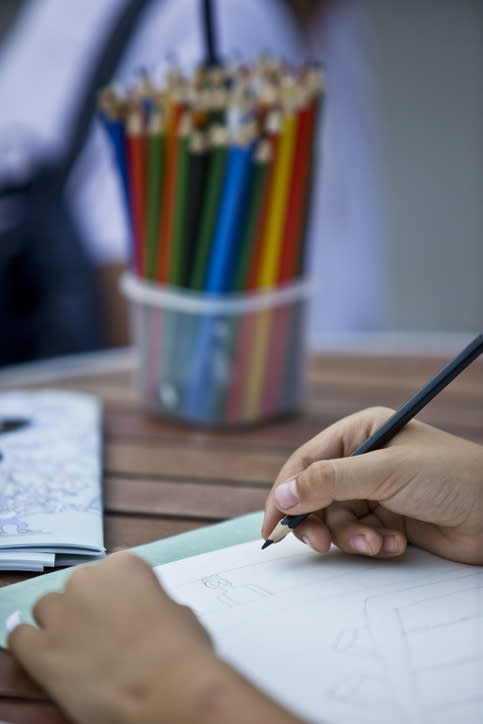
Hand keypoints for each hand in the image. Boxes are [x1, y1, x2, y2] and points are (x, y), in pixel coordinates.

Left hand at [8, 552, 303, 723]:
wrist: (169, 689)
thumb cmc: (183, 651)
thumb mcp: (177, 611)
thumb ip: (150, 602)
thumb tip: (142, 615)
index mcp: (124, 564)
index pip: (112, 566)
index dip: (117, 592)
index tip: (122, 610)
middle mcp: (87, 579)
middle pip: (77, 585)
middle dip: (88, 605)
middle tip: (104, 634)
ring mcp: (61, 612)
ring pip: (47, 608)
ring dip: (60, 623)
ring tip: (78, 649)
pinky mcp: (40, 649)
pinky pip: (20, 636)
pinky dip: (29, 643)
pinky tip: (44, 655)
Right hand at [262, 407, 482, 563]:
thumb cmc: (450, 477)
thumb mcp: (385, 472)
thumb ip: (329, 482)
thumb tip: (282, 494)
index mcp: (360, 433)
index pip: (307, 461)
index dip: (285, 491)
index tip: (272, 524)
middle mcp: (363, 461)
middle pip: (315, 494)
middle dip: (318, 521)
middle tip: (320, 543)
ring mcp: (375, 491)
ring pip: (335, 520)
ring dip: (352, 537)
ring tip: (379, 542)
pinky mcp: (387, 520)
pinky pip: (359, 536)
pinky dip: (373, 544)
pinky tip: (397, 544)